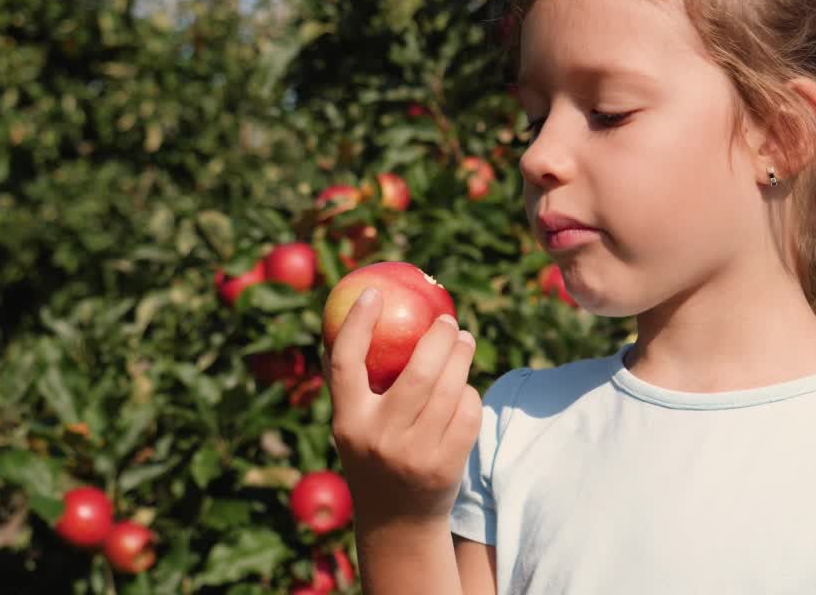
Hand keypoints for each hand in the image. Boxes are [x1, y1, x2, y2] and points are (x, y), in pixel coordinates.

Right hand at [321, 288, 482, 530]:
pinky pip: (467, 412)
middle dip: (439, 338)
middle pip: (417, 372)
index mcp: (347, 422)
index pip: (346, 362)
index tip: (373, 292)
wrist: (398, 523)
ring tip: (464, 341)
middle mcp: (378, 438)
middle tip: (448, 321)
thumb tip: (351, 317)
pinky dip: (469, 393)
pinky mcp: (447, 465)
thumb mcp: (351, 427)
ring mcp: (415, 454)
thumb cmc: (373, 457)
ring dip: (462, 357)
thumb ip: (350, 384)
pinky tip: (464, 388)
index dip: (357, 323)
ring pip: (449, 388)